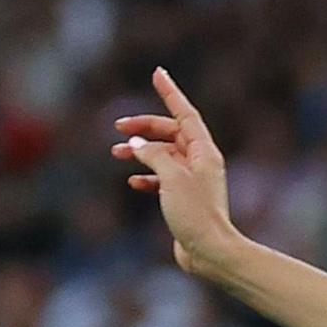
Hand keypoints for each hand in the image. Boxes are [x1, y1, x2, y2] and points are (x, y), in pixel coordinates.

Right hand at [109, 68, 244, 278]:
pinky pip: (162, 179)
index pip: (185, 114)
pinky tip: (133, 181)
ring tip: (116, 153)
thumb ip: (153, 154)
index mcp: (204, 152)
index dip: (170, 93)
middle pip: (170, 133)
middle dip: (144, 127)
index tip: (157, 73)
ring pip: (162, 155)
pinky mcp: (184, 199)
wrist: (209, 252)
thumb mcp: (171, 176)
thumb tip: (138, 144)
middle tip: (118, 128)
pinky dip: (146, 176)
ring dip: (140, 152)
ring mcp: (192, 181)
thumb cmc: (195, 213)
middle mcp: (201, 163)